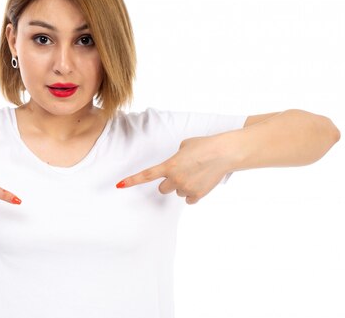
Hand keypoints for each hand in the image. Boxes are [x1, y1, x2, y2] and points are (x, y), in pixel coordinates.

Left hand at [116, 135, 234, 203]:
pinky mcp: (197, 195)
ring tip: (196, 174)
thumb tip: (176, 165)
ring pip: (177, 192)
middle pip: (162, 189)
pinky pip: (188, 199)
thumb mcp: (184, 146)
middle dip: (168, 183)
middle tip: (181, 173)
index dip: (132, 181)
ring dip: (182, 186)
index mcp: (169, 165)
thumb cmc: (204, 145)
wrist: (224, 153)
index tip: (119, 185)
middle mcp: (175, 179)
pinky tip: (200, 182)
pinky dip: (192, 193)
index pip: (146, 175)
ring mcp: (186, 188)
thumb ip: (175, 157)